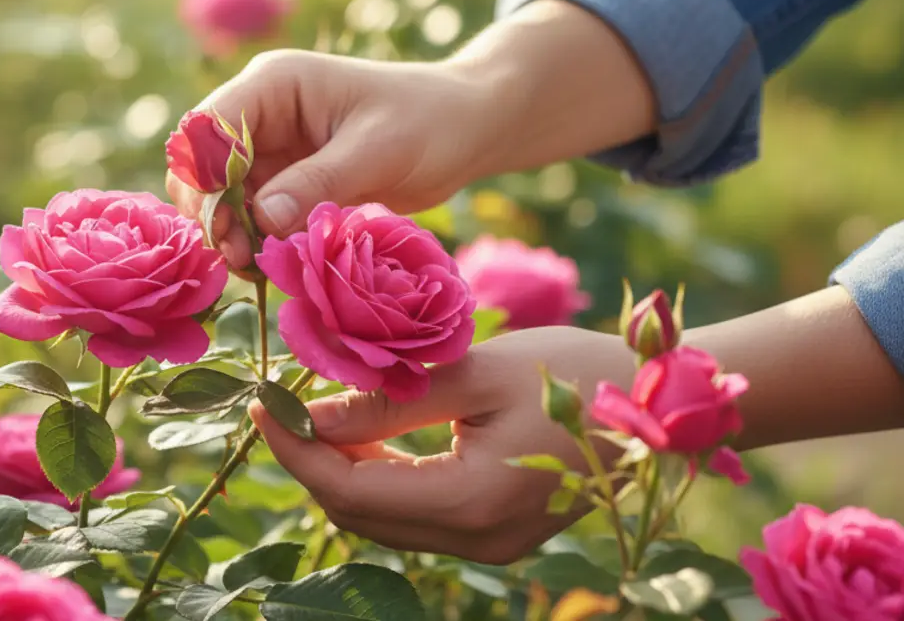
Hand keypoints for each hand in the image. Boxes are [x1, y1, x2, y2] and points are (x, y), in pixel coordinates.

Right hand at [167, 49, 493, 268]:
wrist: (464, 130)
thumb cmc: (428, 122)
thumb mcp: (377, 150)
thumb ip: (318, 182)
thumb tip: (262, 219)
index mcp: (274, 83)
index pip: (208, 127)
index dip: (203, 176)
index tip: (225, 225)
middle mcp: (261, 113)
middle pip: (202, 165)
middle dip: (212, 212)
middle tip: (238, 258)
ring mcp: (271, 148)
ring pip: (222, 196)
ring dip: (230, 233)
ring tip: (255, 269)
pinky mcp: (286, 181)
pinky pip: (251, 215)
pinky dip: (255, 241)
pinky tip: (273, 265)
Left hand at [249, 326, 634, 564]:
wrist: (655, 403)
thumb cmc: (571, 370)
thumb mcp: (474, 372)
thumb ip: (389, 400)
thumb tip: (310, 417)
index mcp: (471, 502)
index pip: (350, 490)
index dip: (295, 450)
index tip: (262, 404)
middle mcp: (476, 541)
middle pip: (360, 515)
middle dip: (311, 462)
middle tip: (282, 404)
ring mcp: (489, 545)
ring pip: (385, 520)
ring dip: (343, 471)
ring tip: (316, 413)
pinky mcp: (497, 533)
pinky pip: (417, 515)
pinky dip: (382, 478)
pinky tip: (369, 435)